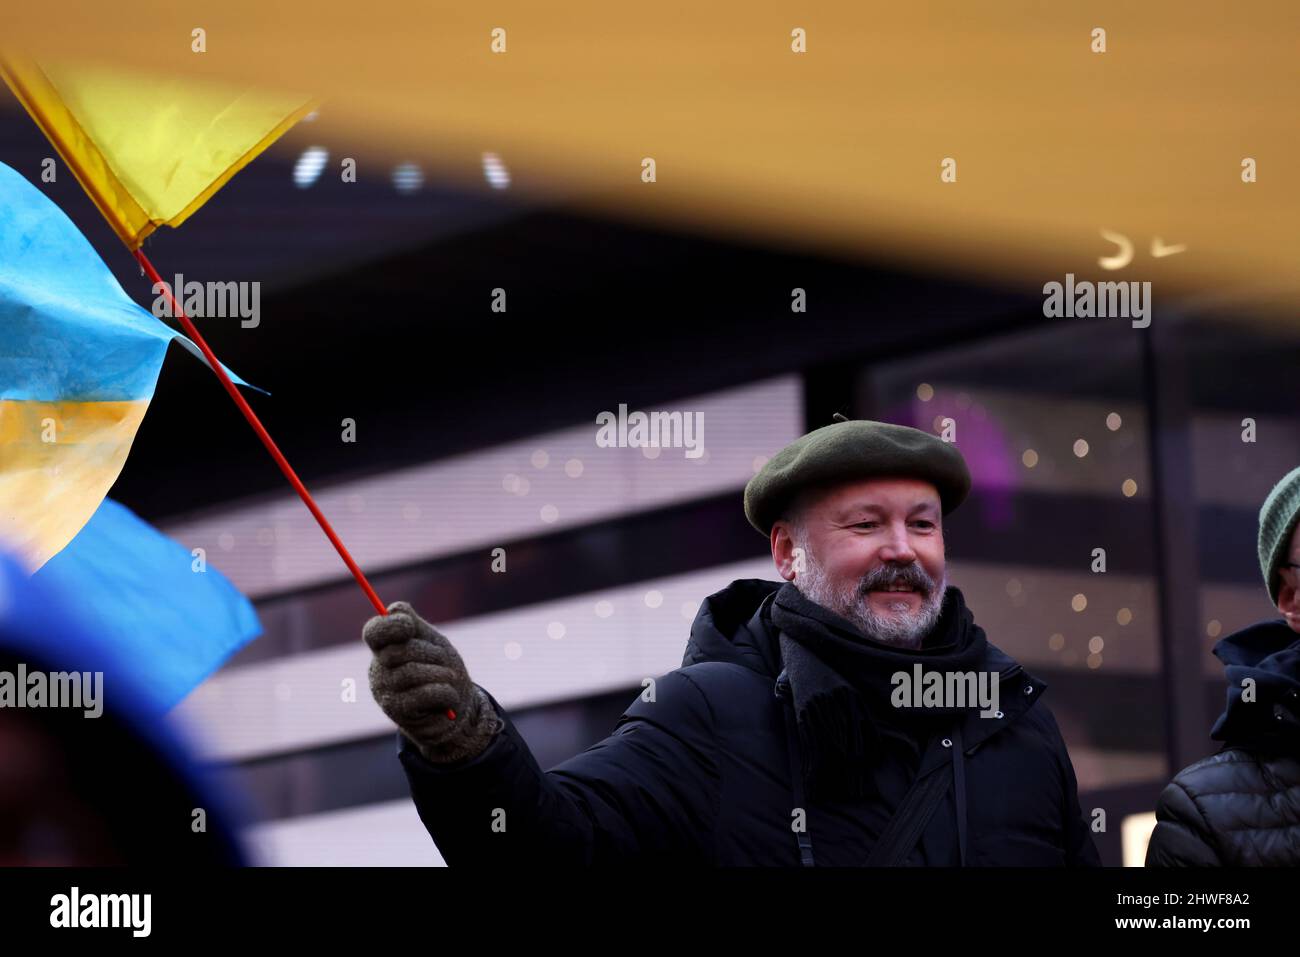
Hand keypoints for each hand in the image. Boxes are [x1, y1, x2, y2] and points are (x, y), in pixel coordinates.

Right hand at [363, 601, 502, 762]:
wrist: (457, 709)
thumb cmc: (442, 670)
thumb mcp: (432, 642)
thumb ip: (414, 624)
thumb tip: (394, 608)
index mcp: (385, 648)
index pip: (374, 632)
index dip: (390, 625)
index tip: (410, 627)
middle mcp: (378, 669)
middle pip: (400, 650)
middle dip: (431, 653)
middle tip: (444, 661)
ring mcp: (384, 691)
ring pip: (413, 672)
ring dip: (442, 674)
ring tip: (449, 680)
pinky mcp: (397, 711)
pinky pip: (424, 693)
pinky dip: (446, 692)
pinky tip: (449, 698)